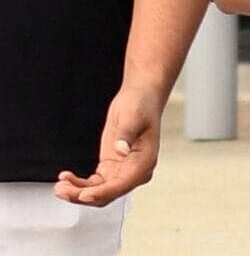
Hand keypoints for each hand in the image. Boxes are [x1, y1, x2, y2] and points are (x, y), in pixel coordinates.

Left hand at [54, 83, 163, 205]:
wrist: (139, 99)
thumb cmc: (141, 106)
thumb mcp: (133, 116)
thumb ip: (126, 134)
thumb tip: (122, 150)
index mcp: (145, 162)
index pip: (122, 185)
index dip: (102, 192)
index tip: (84, 195)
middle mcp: (135, 172)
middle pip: (108, 194)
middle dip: (83, 195)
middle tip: (63, 189)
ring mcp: (122, 172)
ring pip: (99, 192)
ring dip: (78, 192)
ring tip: (60, 185)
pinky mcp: (111, 169)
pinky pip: (94, 185)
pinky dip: (79, 184)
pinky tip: (67, 178)